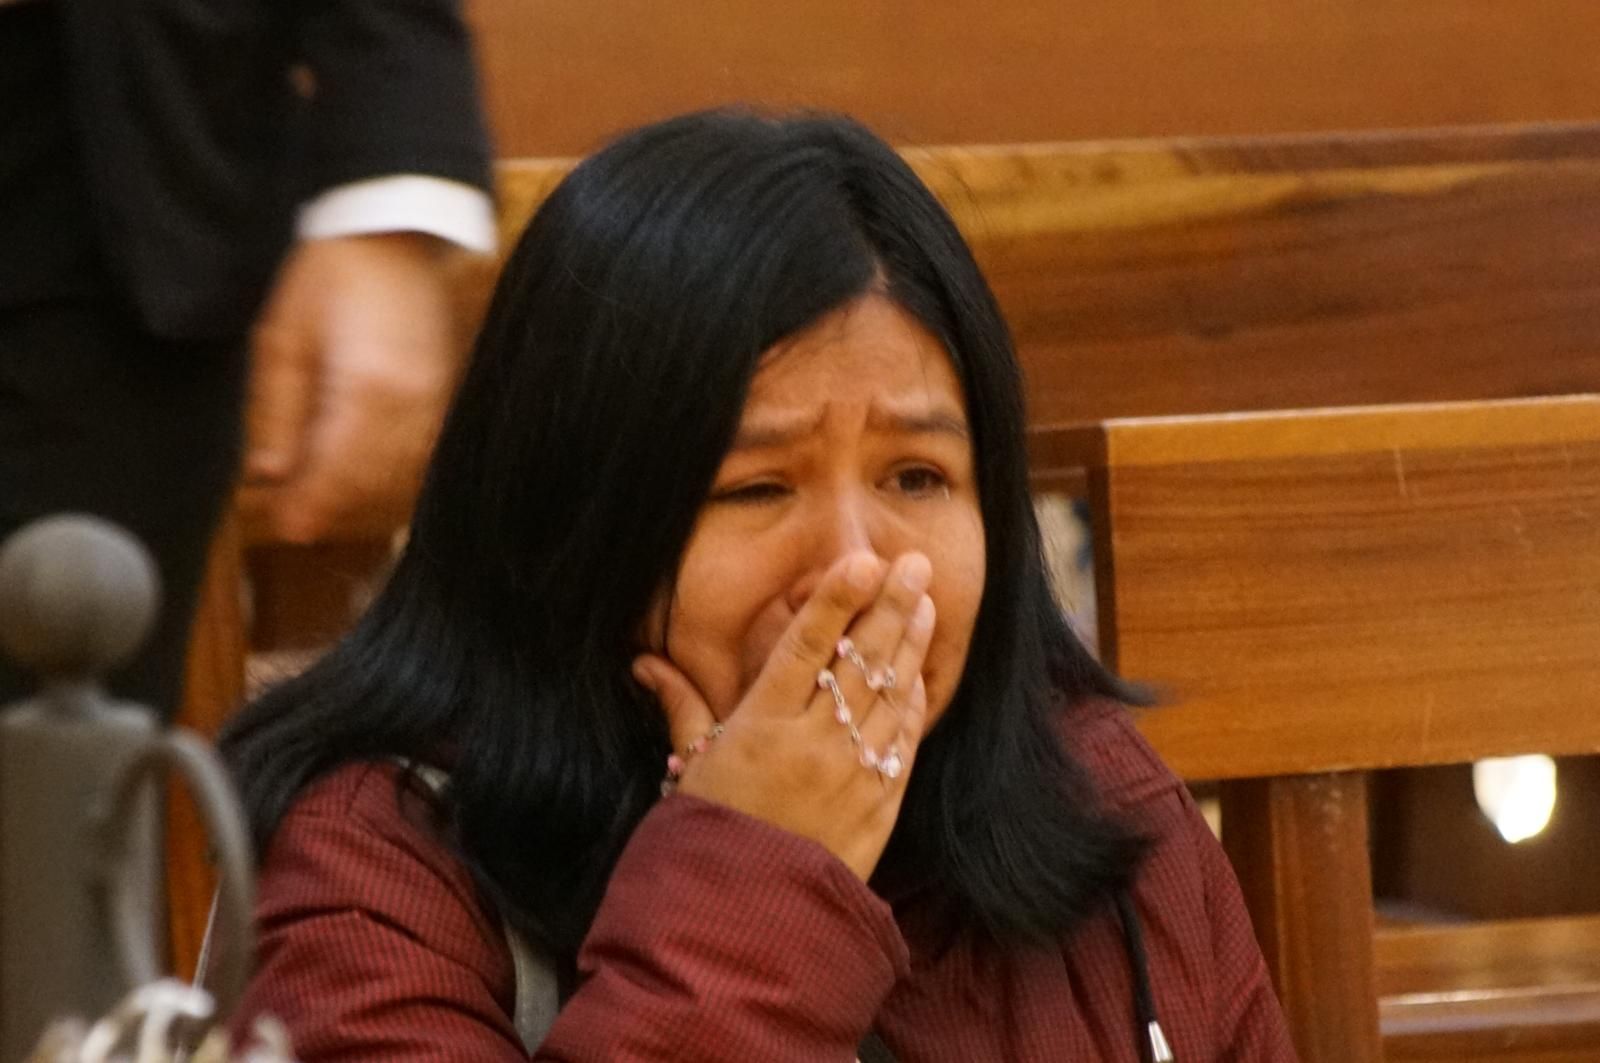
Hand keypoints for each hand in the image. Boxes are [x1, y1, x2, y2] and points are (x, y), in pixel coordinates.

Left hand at [243, 233, 461, 541]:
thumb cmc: (331, 278)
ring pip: (404, 477)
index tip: (286, 527)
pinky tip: (367, 483)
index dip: (311, 506)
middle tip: (296, 523)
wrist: (390, 237)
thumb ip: (279, 413)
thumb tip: (271, 475)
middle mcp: (412, 404)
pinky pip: (424, 457)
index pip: (339, 471)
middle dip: (335, 509)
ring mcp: (437, 402)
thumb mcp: (284, 340)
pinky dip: (394, 479)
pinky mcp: (446, 399)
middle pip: (374, 483)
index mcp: (368, 387)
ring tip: (326, 507)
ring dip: (365, 501)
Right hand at [632, 551, 935, 880]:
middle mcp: (812, 745)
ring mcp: (851, 775)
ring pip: (890, 694)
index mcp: (762, 727)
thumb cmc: (713, 832)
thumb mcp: (692, 766)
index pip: (807, 647)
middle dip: (891, 606)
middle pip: (860, 661)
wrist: (749, 917)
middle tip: (914, 562)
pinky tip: (919, 670)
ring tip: (926, 600)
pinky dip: (914, 702)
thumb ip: (681, 705)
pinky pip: (903, 741)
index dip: (837, 599)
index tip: (864, 561)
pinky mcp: (879, 806)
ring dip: (911, 645)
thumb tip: (644, 663)